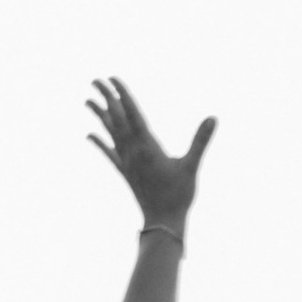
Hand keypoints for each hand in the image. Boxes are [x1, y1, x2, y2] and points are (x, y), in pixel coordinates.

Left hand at [88, 77, 215, 231]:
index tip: (113, 79)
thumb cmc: (179, 195)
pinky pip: (109, 154)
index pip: (132, 113)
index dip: (122, 95)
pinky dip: (99, 143)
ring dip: (99, 116)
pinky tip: (89, 135)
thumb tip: (213, 118)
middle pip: (116, 119)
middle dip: (106, 98)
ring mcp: (126, 162)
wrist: (163, 222)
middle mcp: (132, 151)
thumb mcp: (192, 166)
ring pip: (109, 133)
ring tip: (87, 100)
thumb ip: (200, 141)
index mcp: (147, 146)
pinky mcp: (125, 172)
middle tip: (95, 80)